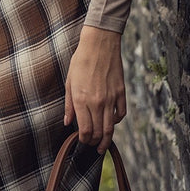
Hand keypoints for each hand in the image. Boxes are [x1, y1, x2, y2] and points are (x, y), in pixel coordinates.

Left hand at [64, 26, 125, 153]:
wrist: (100, 44)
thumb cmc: (81, 61)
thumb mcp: (69, 82)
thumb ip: (69, 105)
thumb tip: (68, 123)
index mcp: (81, 100)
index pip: (85, 131)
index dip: (84, 140)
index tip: (83, 141)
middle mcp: (97, 102)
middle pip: (99, 133)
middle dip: (95, 143)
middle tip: (93, 146)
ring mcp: (111, 98)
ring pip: (111, 127)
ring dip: (107, 139)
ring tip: (103, 144)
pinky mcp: (121, 92)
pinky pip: (121, 114)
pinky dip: (117, 121)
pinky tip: (112, 122)